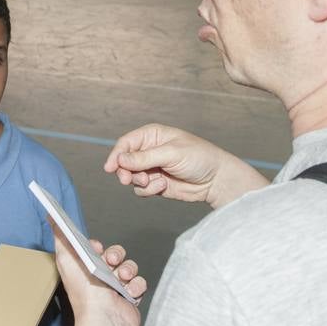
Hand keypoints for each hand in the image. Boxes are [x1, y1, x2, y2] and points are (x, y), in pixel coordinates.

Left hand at [52, 225, 145, 325]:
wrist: (105, 319)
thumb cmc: (84, 292)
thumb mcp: (67, 259)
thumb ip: (62, 237)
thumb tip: (51, 216)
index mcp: (84, 269)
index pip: (95, 250)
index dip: (99, 247)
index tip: (97, 249)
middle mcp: (99, 278)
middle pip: (115, 255)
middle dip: (116, 256)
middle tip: (111, 263)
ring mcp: (116, 288)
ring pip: (129, 267)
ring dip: (128, 270)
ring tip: (121, 279)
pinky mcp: (131, 297)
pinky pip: (140, 283)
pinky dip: (136, 286)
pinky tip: (129, 291)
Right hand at [103, 123, 267, 208]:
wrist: (216, 180)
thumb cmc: (199, 158)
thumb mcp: (171, 153)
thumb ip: (144, 157)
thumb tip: (120, 158)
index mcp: (152, 135)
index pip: (126, 143)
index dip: (116, 155)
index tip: (110, 168)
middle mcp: (149, 151)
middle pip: (124, 162)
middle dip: (126, 172)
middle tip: (128, 180)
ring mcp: (152, 168)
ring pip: (131, 177)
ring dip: (139, 182)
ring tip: (154, 182)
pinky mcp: (156, 184)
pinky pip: (141, 190)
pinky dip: (149, 190)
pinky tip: (163, 186)